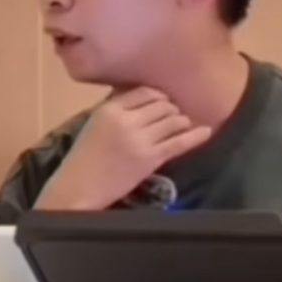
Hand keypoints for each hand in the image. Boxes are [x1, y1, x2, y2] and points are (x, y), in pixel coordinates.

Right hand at [37, 87, 212, 209]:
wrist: (77, 189)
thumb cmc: (83, 159)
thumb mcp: (94, 126)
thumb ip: (115, 111)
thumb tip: (142, 98)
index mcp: (109, 110)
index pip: (145, 92)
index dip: (158, 97)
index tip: (162, 104)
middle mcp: (126, 120)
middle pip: (163, 104)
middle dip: (171, 110)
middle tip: (172, 119)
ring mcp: (139, 139)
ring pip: (174, 120)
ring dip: (181, 122)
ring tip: (181, 128)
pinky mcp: (150, 159)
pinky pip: (179, 142)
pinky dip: (195, 136)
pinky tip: (205, 132)